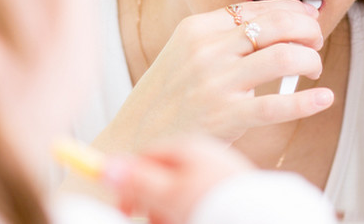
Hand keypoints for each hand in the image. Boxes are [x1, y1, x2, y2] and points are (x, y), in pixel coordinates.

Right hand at [97, 0, 333, 153]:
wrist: (134, 138)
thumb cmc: (168, 97)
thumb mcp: (186, 52)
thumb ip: (223, 38)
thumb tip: (275, 26)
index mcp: (199, 28)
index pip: (259, 8)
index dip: (294, 12)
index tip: (309, 21)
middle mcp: (208, 49)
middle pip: (277, 26)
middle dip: (308, 31)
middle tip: (316, 43)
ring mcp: (216, 82)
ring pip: (283, 57)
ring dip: (310, 61)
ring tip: (313, 69)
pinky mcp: (226, 116)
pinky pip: (278, 105)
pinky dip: (308, 101)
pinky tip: (324, 99)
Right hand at [103, 135, 254, 223]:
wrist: (258, 216)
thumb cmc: (217, 203)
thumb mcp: (169, 193)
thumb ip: (137, 180)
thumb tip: (105, 167)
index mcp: (188, 147)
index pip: (146, 157)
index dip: (129, 183)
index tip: (121, 208)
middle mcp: (203, 155)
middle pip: (162, 177)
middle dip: (152, 204)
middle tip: (153, 221)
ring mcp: (217, 172)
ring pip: (179, 193)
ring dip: (170, 213)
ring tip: (178, 221)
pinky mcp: (227, 190)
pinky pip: (198, 200)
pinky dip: (190, 213)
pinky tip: (196, 219)